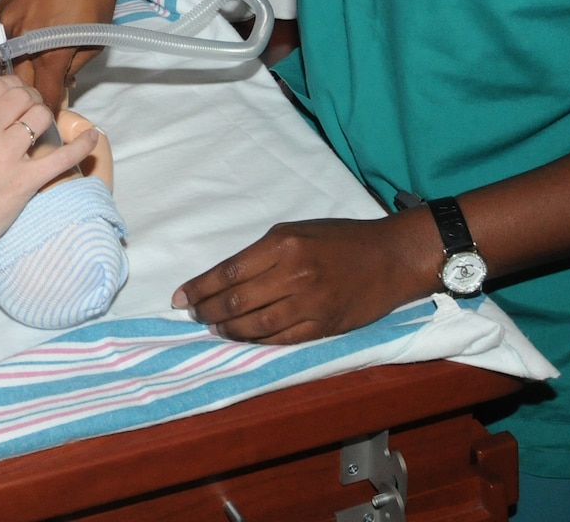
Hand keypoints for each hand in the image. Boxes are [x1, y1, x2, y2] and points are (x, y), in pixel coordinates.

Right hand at [0, 0, 121, 108]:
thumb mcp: (97, 34)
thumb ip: (76, 65)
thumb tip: (62, 82)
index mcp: (50, 50)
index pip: (43, 97)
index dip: (48, 112)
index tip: (53, 123)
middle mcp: (21, 39)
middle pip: (21, 83)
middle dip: (33, 94)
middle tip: (46, 98)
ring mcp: (6, 23)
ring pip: (10, 60)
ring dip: (23, 70)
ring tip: (40, 68)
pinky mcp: (0, 8)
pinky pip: (5, 38)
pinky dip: (17, 45)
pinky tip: (33, 37)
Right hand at [0, 75, 101, 264]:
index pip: (0, 84)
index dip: (14, 89)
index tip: (18, 98)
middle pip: (24, 98)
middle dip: (32, 101)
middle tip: (31, 112)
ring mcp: (7, 154)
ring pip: (42, 118)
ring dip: (46, 121)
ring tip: (43, 130)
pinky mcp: (25, 180)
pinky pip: (64, 156)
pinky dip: (83, 144)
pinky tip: (93, 135)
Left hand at [171, 212, 443, 344]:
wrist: (389, 257)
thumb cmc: (340, 239)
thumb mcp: (296, 230)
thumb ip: (262, 253)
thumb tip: (225, 277)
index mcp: (282, 244)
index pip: (228, 272)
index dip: (199, 288)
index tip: (179, 297)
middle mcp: (293, 274)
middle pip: (236, 301)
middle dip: (208, 310)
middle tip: (194, 314)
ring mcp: (309, 304)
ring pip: (255, 325)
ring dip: (228, 329)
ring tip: (214, 327)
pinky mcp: (323, 326)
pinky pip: (281, 339)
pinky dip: (256, 340)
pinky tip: (243, 337)